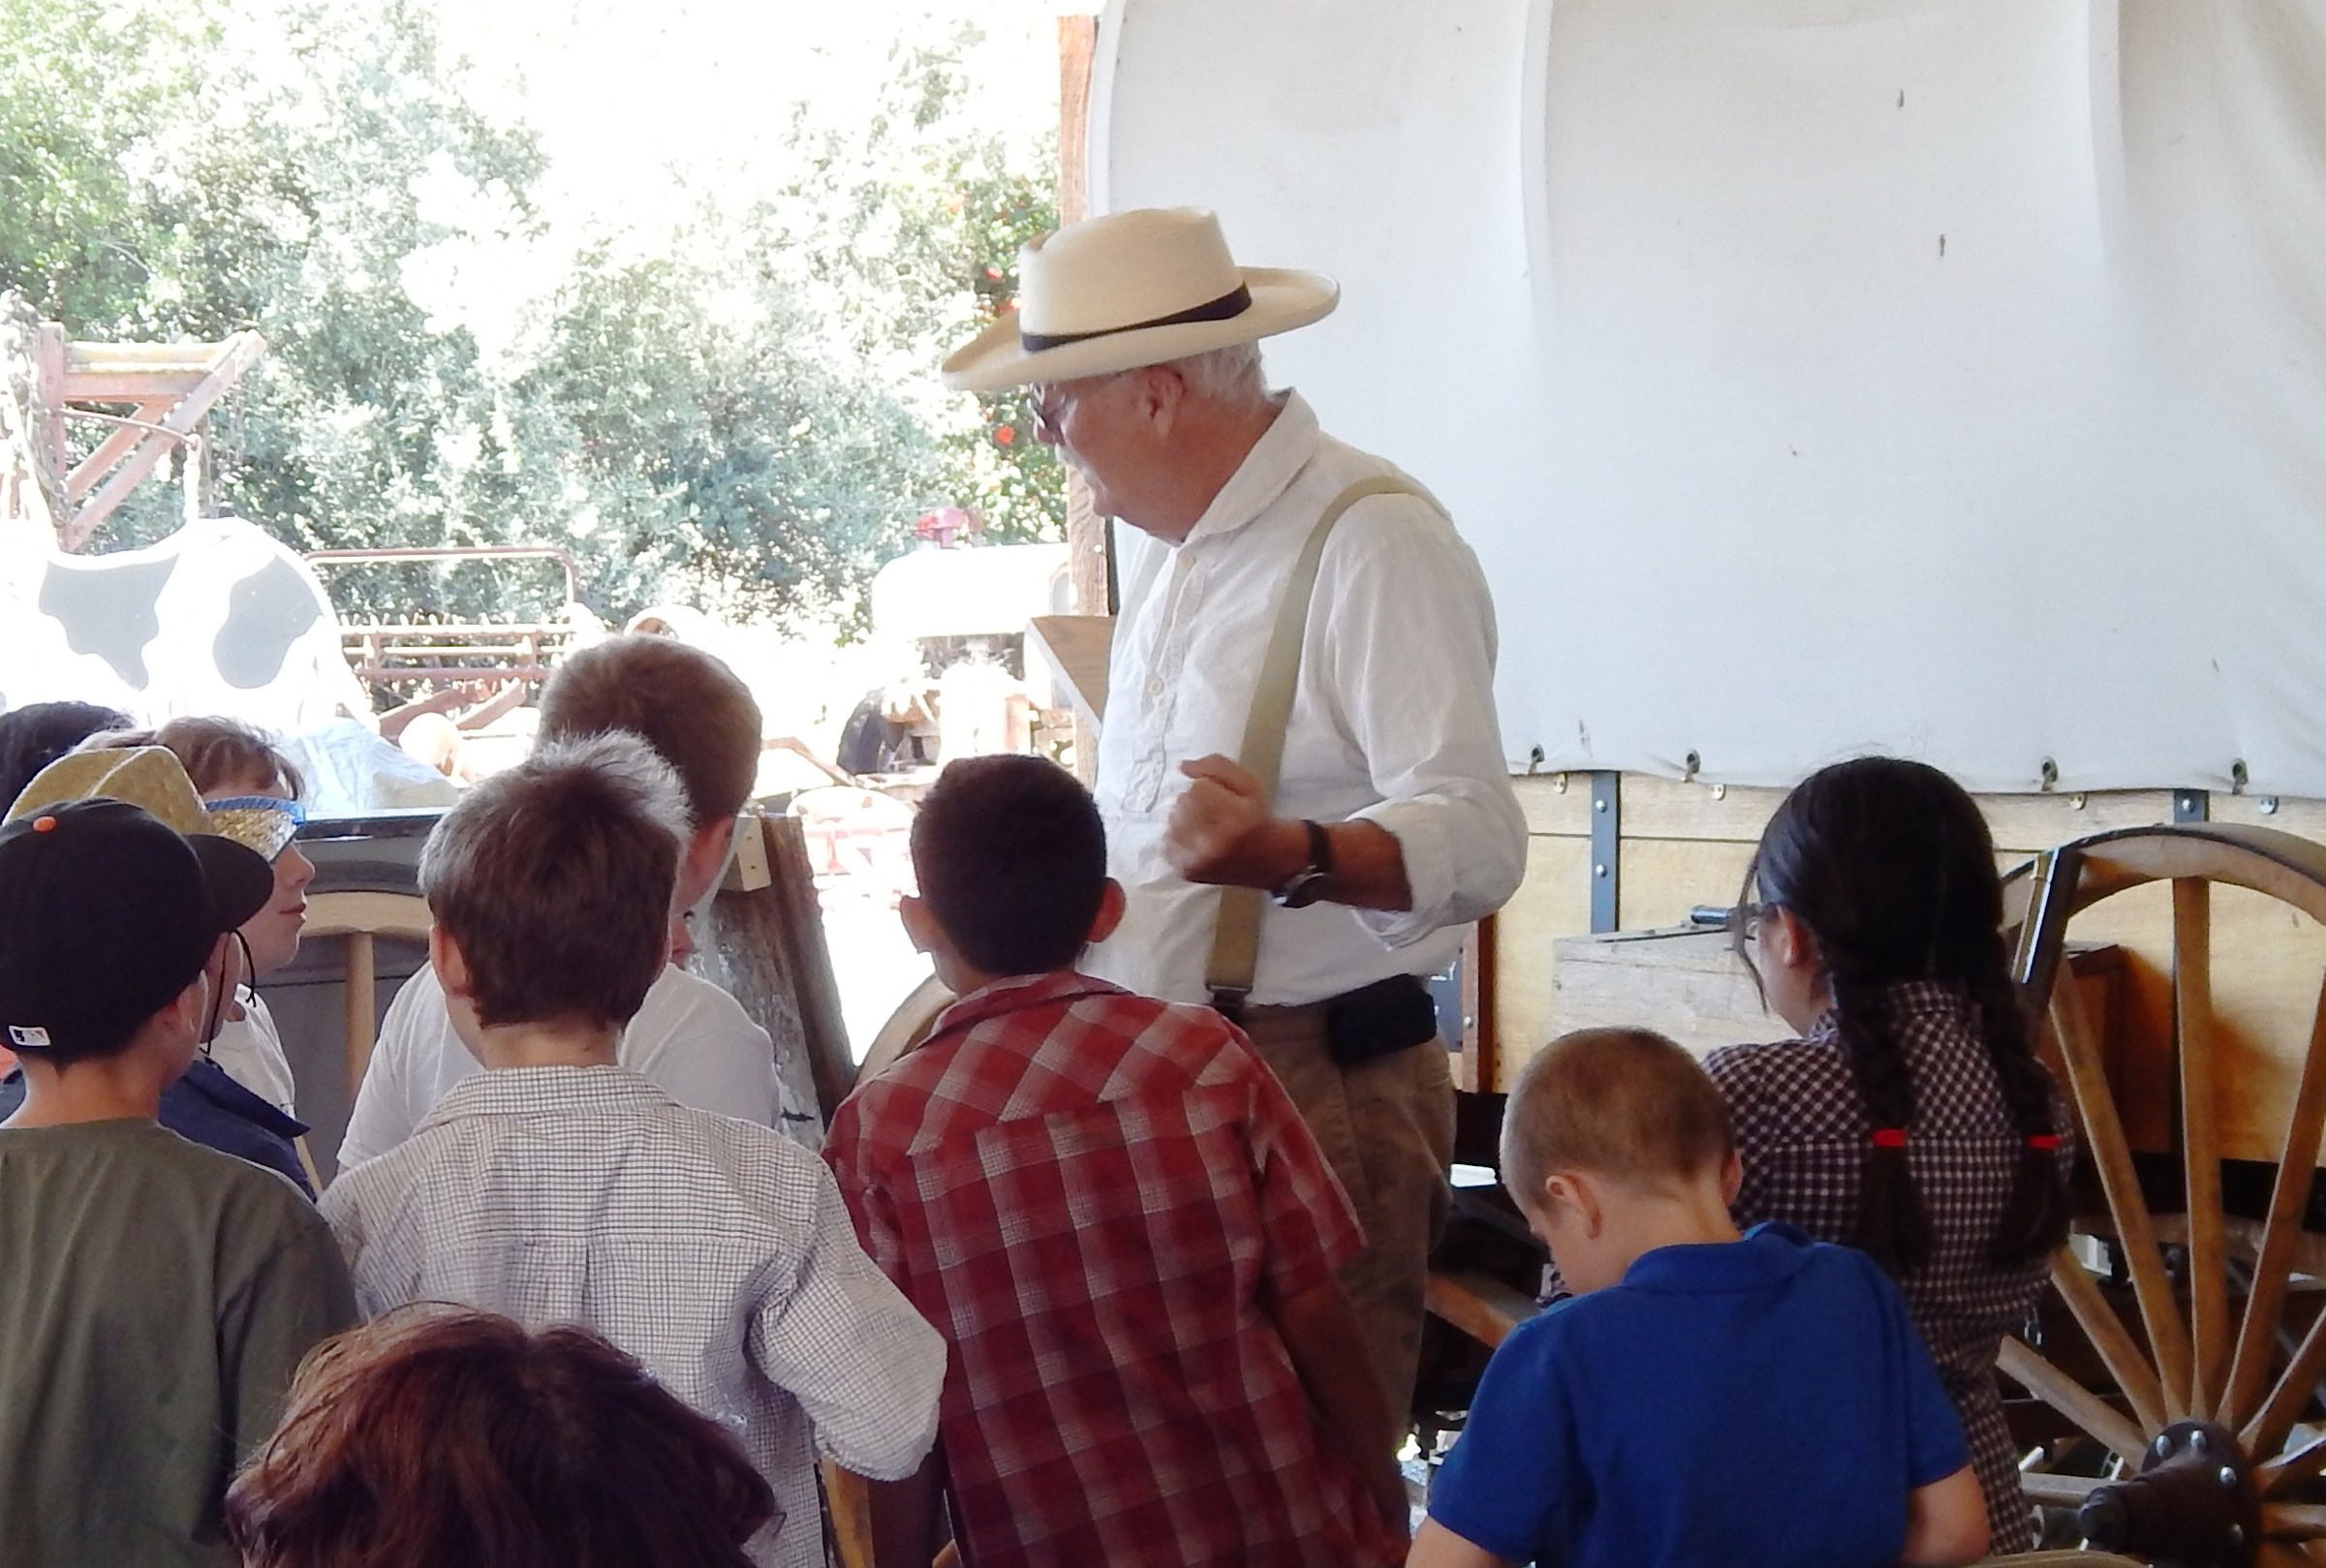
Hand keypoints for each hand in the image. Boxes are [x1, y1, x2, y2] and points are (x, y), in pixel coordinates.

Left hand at [1163, 756, 1305, 888]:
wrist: (1265, 861)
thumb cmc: (1256, 817)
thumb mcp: (1248, 783)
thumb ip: (1217, 766)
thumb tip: (1183, 766)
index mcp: (1236, 819)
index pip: (1199, 787)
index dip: (1210, 787)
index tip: (1224, 798)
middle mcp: (1214, 843)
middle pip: (1183, 802)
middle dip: (1195, 802)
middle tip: (1215, 813)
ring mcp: (1197, 860)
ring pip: (1172, 820)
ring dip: (1185, 818)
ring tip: (1206, 827)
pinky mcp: (1184, 870)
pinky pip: (1166, 841)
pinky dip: (1177, 837)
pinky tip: (1196, 840)